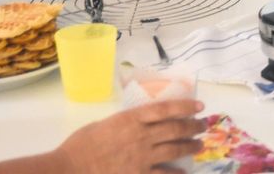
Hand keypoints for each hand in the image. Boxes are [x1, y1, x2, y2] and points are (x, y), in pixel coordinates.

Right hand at [52, 99, 205, 173]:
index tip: (200, 106)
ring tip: (199, 145)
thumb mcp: (105, 123)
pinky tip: (184, 172)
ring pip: (174, 149)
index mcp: (131, 118)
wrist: (69, 168)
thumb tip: (138, 122)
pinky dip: (176, 173)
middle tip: (203, 126)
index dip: (186, 107)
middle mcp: (141, 135)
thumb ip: (125, 122)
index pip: (166, 109)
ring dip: (190, 146)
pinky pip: (163, 173)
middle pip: (176, 129)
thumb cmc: (81, 144)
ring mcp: (141, 156)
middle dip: (193, 127)